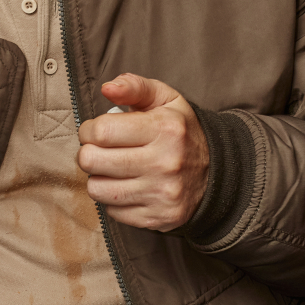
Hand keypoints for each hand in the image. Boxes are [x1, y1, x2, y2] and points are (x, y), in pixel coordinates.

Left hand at [77, 74, 209, 231]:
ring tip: (112, 168)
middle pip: (92, 161)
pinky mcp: (158, 218)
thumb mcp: (165, 99)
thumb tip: (107, 88)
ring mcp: (162, 194)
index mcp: (165, 129)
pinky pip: (112, 211)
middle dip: (88, 153)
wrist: (216, 174)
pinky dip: (113, 199)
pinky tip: (127, 186)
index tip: (94, 131)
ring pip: (97, 189)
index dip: (88, 129)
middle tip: (99, 150)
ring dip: (98, 178)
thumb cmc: (180, 131)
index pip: (101, 131)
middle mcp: (165, 163)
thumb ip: (134, 87)